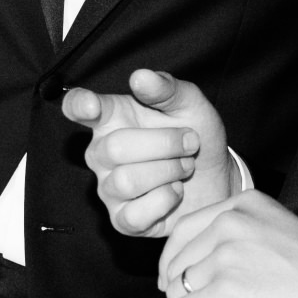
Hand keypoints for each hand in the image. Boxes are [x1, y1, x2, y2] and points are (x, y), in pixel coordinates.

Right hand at [63, 69, 232, 236]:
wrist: (218, 177)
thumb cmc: (196, 135)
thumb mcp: (191, 105)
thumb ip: (167, 89)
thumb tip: (140, 77)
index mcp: (112, 117)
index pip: (79, 107)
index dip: (79, 106)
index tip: (90, 106)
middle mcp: (102, 153)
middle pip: (115, 148)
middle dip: (165, 144)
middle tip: (190, 143)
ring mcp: (109, 188)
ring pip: (127, 181)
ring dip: (168, 171)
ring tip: (185, 167)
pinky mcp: (122, 220)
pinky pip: (134, 215)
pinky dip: (165, 201)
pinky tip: (175, 191)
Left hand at [157, 191, 297, 297]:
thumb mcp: (275, 233)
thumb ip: (236, 240)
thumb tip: (196, 273)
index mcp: (242, 205)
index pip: (182, 230)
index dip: (175, 263)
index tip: (186, 285)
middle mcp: (230, 223)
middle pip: (175, 262)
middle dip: (185, 293)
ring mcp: (226, 255)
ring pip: (176, 290)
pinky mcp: (226, 290)